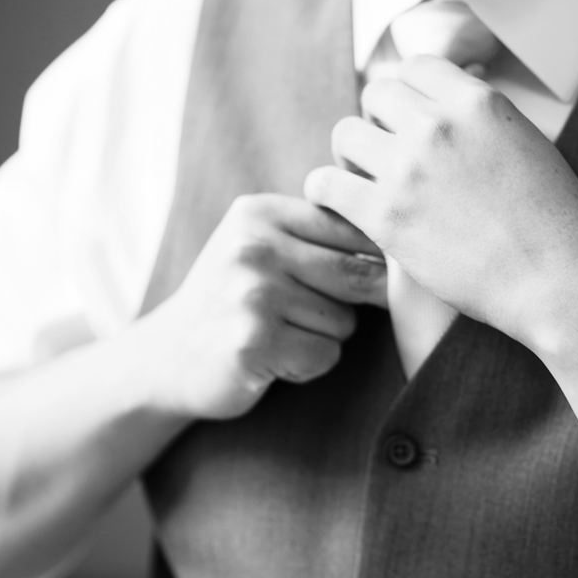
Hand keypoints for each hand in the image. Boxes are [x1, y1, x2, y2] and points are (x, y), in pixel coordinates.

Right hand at [138, 193, 386, 420]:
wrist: (168, 356)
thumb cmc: (233, 300)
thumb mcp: (262, 247)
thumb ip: (318, 233)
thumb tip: (409, 239)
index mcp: (259, 212)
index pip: (354, 229)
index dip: (370, 263)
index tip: (345, 285)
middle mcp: (252, 247)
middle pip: (359, 275)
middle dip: (350, 305)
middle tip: (307, 315)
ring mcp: (250, 294)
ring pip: (345, 321)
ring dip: (324, 337)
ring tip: (278, 334)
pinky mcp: (252, 342)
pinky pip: (325, 355)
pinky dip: (307, 365)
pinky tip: (270, 358)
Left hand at [304, 55, 577, 349]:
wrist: (558, 282)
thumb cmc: (554, 221)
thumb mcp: (529, 142)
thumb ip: (483, 116)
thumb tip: (454, 86)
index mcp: (478, 102)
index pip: (416, 67)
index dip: (409, 92)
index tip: (409, 117)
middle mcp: (438, 126)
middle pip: (375, 94)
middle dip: (379, 119)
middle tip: (388, 152)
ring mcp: (407, 170)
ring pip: (345, 133)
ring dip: (351, 154)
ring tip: (366, 178)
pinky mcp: (384, 216)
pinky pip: (324, 184)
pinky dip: (325, 191)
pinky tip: (339, 202)